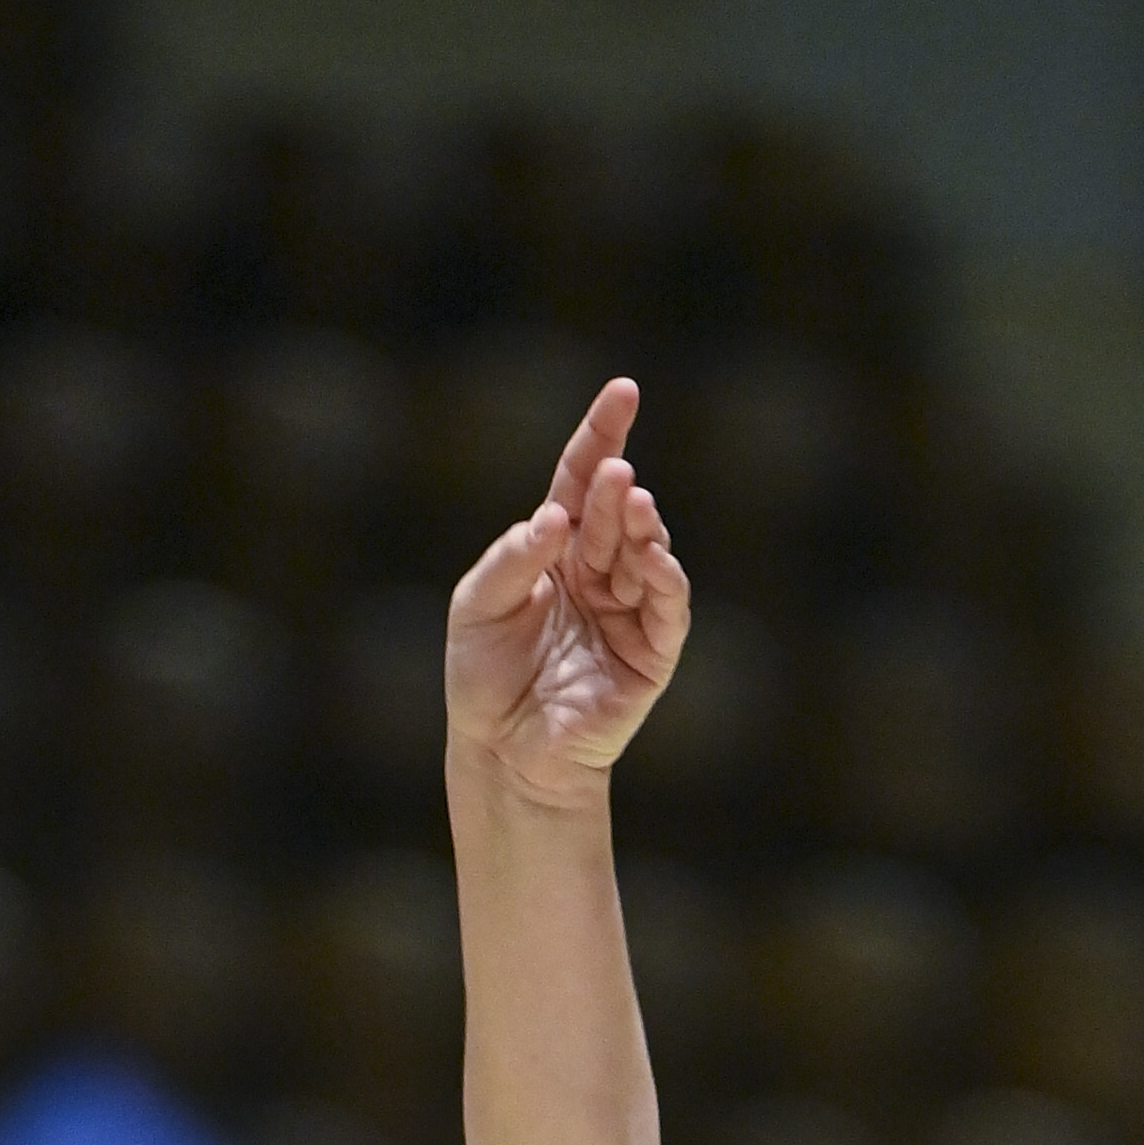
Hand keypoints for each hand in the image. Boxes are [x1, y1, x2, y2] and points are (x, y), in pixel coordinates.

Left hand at [445, 378, 689, 807]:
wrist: (500, 753)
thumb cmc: (483, 678)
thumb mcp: (476, 607)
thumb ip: (510, 559)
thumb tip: (553, 518)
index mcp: (555, 552)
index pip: (579, 481)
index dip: (602, 435)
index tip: (624, 391)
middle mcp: (596, 574)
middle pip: (611, 514)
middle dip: (614, 490)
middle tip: (615, 473)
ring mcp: (626, 611)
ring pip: (645, 552)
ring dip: (640, 525)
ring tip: (630, 500)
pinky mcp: (649, 655)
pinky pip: (667, 608)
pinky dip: (664, 577)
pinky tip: (651, 555)